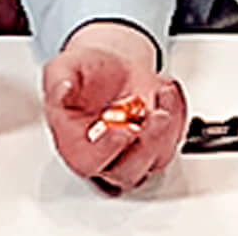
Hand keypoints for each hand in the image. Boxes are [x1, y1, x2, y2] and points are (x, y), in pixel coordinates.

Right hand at [42, 21, 188, 194]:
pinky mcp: (157, 142)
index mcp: (74, 143)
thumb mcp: (64, 68)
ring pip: (155, 160)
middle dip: (147, 145)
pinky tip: (167, 89)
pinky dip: (179, 114)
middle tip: (156, 115)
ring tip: (162, 91)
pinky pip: (174, 140)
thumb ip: (58, 81)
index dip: (107, 151)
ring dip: (167, 130)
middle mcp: (104, 155)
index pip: (89, 163)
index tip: (123, 132)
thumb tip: (61, 90)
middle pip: (127, 172)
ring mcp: (133, 151)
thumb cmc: (85, 73)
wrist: (111, 66)